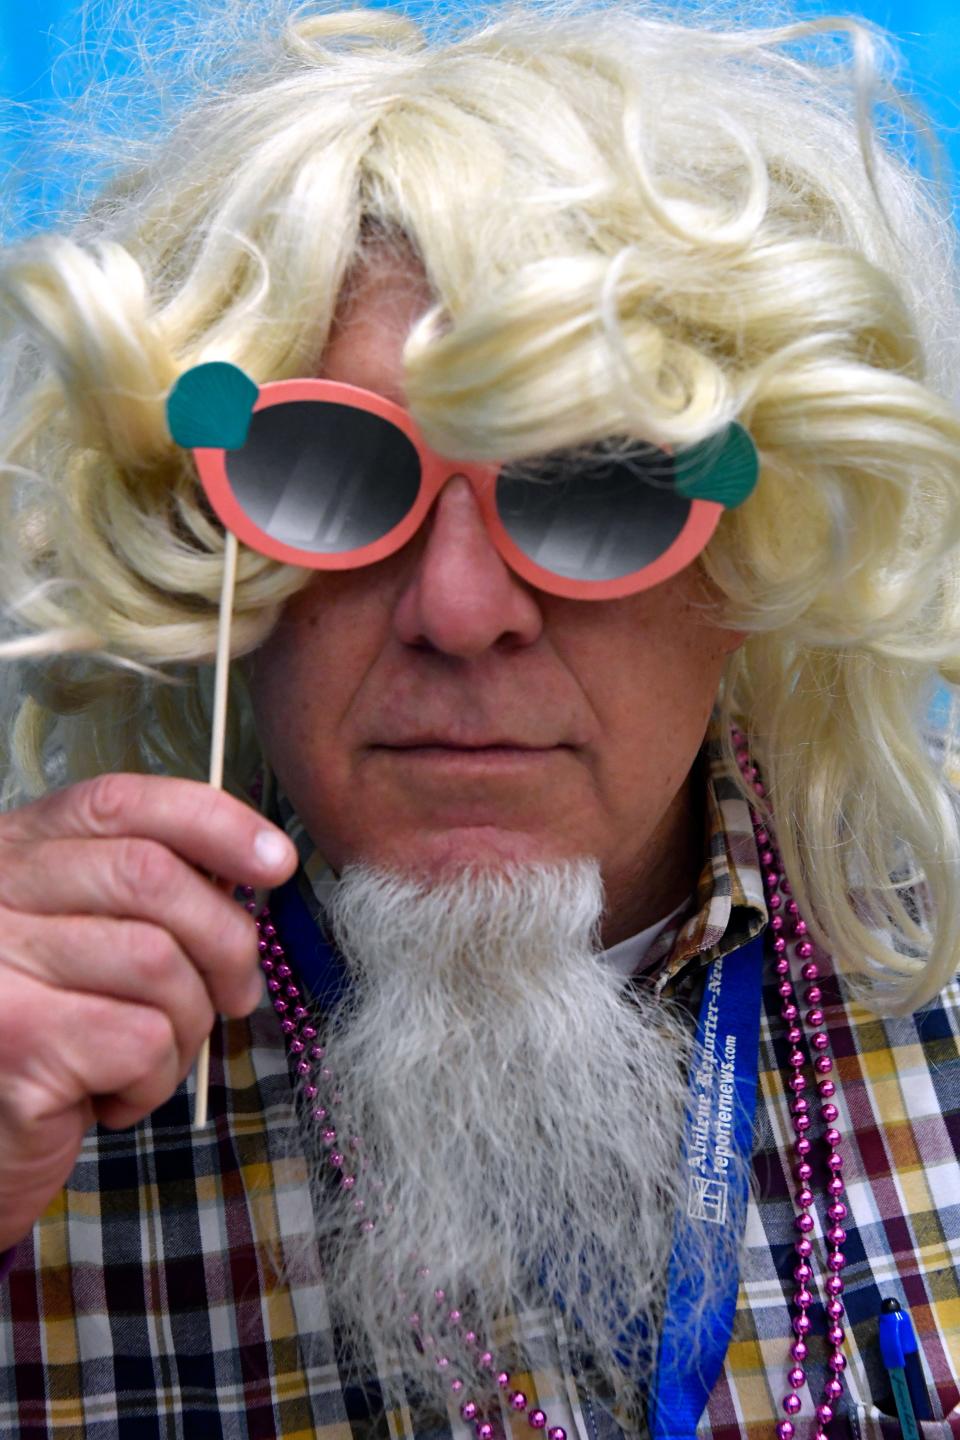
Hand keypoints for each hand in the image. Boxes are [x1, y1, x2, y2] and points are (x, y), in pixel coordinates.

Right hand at [0, 773, 297, 1253]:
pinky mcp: (16, 1040)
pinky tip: (110, 1098)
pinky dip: (154, 1080)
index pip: (120, 803)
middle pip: (151, 876)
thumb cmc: (47, 1042)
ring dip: (186, 1025)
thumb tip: (256, 866)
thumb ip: (147, 894)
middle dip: (225, 939)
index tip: (277, 862)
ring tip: (147, 1060)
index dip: (214, 822)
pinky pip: (144, 1039)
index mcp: (14, 854)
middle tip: (236, 994)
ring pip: (158, 962)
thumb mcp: (88, 943)